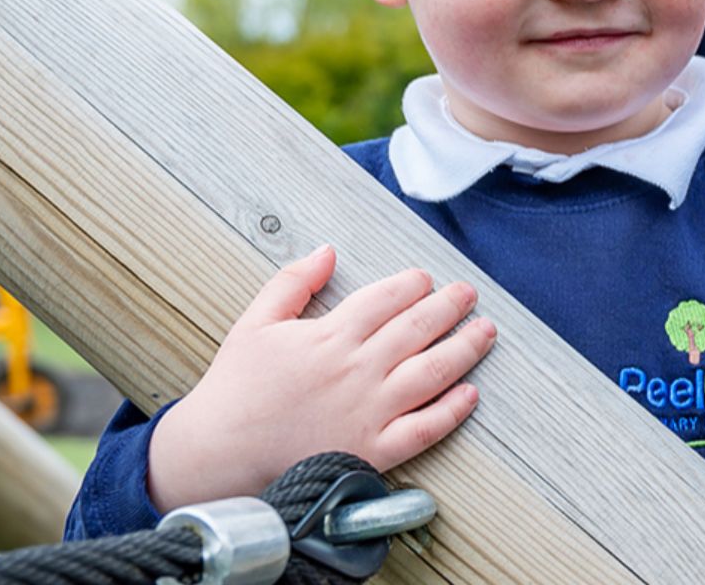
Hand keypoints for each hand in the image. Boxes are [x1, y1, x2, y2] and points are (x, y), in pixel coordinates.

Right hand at [144, 247, 494, 510]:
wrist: (219, 453)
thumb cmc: (237, 389)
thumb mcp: (255, 323)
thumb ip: (292, 282)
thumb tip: (326, 251)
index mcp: (329, 337)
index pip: (385, 300)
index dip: (412, 285)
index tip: (426, 279)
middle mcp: (357, 370)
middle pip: (417, 329)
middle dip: (449, 306)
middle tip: (468, 294)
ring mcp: (369, 412)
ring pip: (432, 373)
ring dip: (465, 349)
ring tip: (485, 331)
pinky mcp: (373, 451)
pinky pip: (424, 429)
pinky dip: (452, 412)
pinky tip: (471, 395)